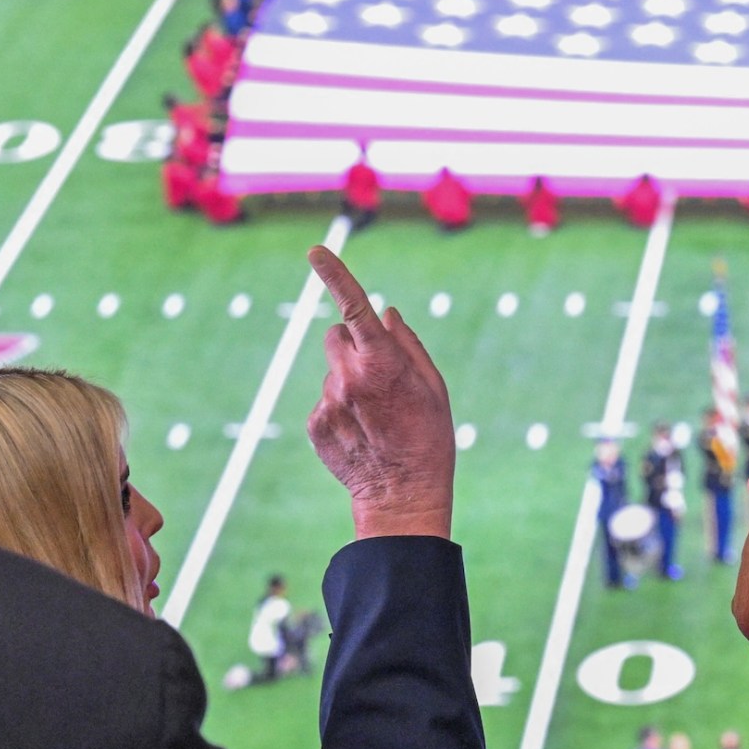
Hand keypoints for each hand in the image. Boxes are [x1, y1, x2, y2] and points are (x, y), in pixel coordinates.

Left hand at [305, 247, 455, 541]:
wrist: (403, 496)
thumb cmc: (429, 438)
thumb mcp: (433, 386)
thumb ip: (406, 344)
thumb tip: (384, 313)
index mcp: (381, 362)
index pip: (352, 307)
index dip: (334, 275)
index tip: (316, 252)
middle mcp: (348, 377)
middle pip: (336, 336)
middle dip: (353, 344)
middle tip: (379, 376)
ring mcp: (328, 402)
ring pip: (332, 371)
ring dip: (348, 381)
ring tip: (375, 416)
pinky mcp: (315, 424)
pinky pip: (325, 401)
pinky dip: (340, 410)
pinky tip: (362, 433)